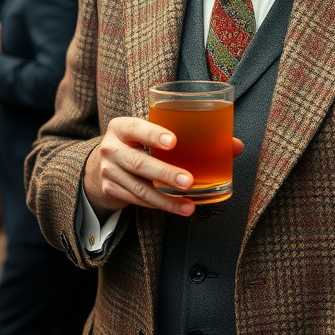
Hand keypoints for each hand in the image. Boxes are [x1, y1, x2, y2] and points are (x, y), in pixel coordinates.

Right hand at [83, 115, 243, 219]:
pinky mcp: (112, 191)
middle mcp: (112, 148)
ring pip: (139, 188)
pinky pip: (139, 201)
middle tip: (188, 181)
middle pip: (138, 162)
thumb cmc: (138, 143)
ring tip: (188, 204)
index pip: (137, 128)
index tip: (174, 141)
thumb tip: (235, 145)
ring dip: (166, 199)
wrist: (100, 164)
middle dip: (165, 173)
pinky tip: (178, 207)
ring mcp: (109, 172)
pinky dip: (160, 205)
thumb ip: (187, 134)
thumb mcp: (152, 132)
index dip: (154, 134)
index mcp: (122, 127)